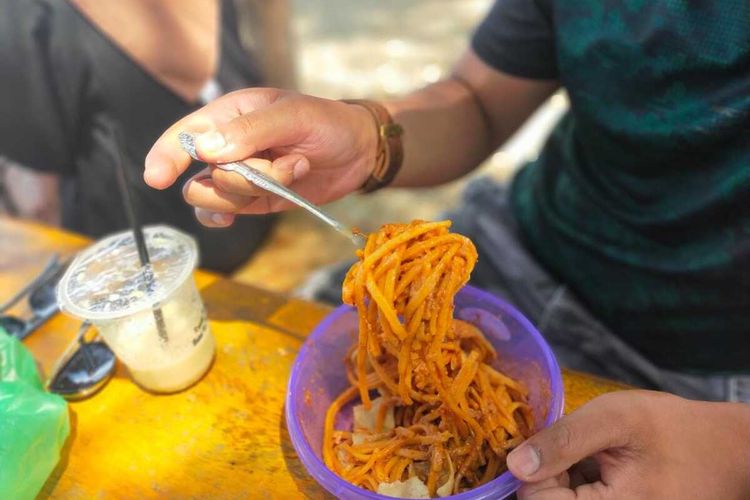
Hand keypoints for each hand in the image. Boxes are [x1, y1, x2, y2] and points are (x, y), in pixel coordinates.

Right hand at [143, 88, 376, 225]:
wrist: (358, 152)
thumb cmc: (327, 124)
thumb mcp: (294, 117)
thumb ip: (251, 130)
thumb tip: (206, 149)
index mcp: (229, 115)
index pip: (185, 135)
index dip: (167, 155)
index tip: (156, 177)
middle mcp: (225, 145)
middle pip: (203, 173)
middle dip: (244, 177)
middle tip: (288, 163)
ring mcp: (237, 174)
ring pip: (213, 195)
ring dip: (255, 190)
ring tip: (293, 172)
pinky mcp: (250, 198)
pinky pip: (221, 212)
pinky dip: (224, 215)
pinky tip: (233, 217)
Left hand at [507, 390, 749, 499]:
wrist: (728, 450)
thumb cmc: (676, 431)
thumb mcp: (615, 420)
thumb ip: (562, 442)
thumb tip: (514, 464)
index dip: (534, 470)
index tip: (553, 445)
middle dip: (554, 472)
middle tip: (584, 448)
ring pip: (564, 499)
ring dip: (568, 477)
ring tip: (599, 455)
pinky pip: (584, 499)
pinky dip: (583, 481)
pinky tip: (603, 464)